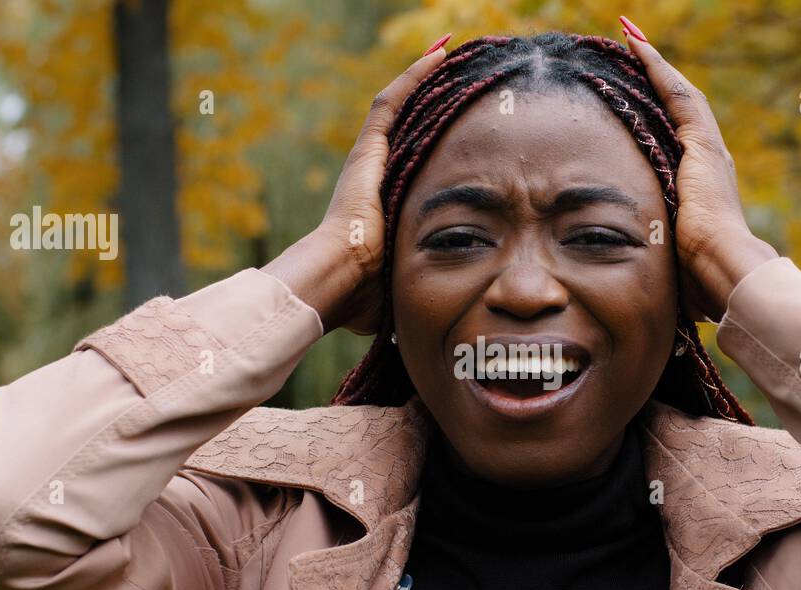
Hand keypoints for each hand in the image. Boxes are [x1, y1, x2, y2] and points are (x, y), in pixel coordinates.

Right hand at [263, 40, 448, 333]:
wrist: (336, 283)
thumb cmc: (361, 298)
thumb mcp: (396, 290)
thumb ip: (408, 293)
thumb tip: (413, 325)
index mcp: (380, 207)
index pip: (410, 165)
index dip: (432, 144)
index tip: (457, 128)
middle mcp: (372, 177)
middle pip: (407, 129)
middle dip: (433, 103)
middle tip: (464, 79)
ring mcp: (368, 160)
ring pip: (401, 108)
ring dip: (427, 80)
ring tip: (454, 53)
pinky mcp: (368, 150)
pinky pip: (394, 101)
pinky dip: (416, 75)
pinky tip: (441, 53)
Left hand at [621, 18, 777, 322]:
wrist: (728, 276)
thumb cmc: (704, 283)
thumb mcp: (676, 263)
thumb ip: (665, 263)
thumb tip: (654, 297)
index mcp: (704, 188)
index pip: (679, 139)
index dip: (660, 113)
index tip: (641, 92)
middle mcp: (710, 162)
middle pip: (680, 108)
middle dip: (658, 78)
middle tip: (634, 48)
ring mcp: (709, 152)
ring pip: (679, 95)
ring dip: (655, 64)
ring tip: (631, 36)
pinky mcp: (701, 147)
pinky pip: (677, 95)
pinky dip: (657, 68)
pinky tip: (637, 45)